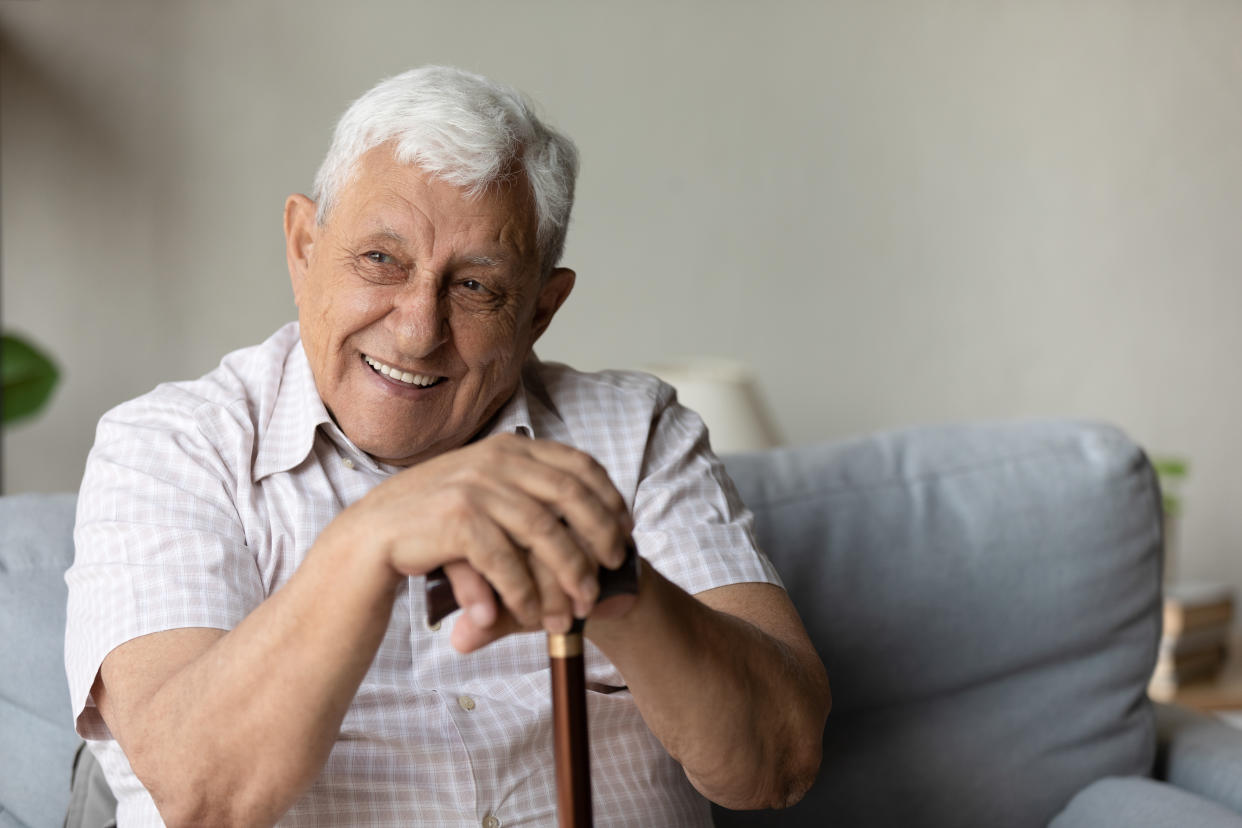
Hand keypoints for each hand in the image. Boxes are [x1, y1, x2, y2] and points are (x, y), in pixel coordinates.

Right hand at [331, 434, 632, 650]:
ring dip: (567, 575)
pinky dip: (524, 591)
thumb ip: (528, 495)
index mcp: (509, 447)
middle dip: (599, 538)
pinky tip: (532, 614)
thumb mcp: (484, 496)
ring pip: (544, 533)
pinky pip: (506, 560)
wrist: (367, 541)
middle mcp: (496, 459)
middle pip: (571, 497)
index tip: (625, 532)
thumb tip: (594, 522)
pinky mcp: (456, 518)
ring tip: (578, 610)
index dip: (610, 499)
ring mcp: (476, 485)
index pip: (579, 465)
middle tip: (611, 572)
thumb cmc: (433, 526)